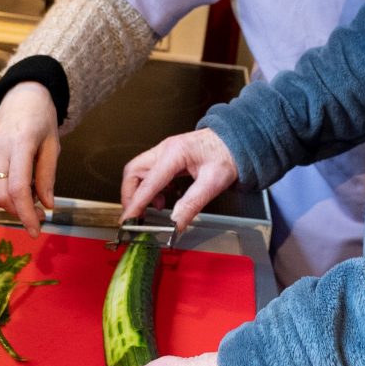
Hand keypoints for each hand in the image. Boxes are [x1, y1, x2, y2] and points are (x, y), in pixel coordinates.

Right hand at [0, 83, 59, 235]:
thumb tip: (47, 205)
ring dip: (11, 205)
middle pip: (1, 196)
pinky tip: (22, 189)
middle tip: (40, 217)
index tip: (36, 229)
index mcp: (20, 143)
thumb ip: (48, 175)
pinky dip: (5, 193)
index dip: (26, 213)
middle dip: (19, 213)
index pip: (17, 188)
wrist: (21, 93)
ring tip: (33, 204)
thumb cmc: (41, 116)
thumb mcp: (53, 144)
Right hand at [120, 128, 237, 234]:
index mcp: (174, 153)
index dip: (135, 204)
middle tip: (135, 215)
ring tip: (153, 208)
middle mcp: (165, 149)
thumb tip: (176, 224)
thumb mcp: (213, 183)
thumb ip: (191, 205)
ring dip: (140, 191)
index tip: (128, 220)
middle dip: (130, 195)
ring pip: (138, 171)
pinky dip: (150, 188)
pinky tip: (162, 198)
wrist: (237, 141)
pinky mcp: (168, 157)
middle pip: (133, 172)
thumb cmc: (228, 154)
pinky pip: (149, 172)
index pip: (148, 183)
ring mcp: (165, 151)